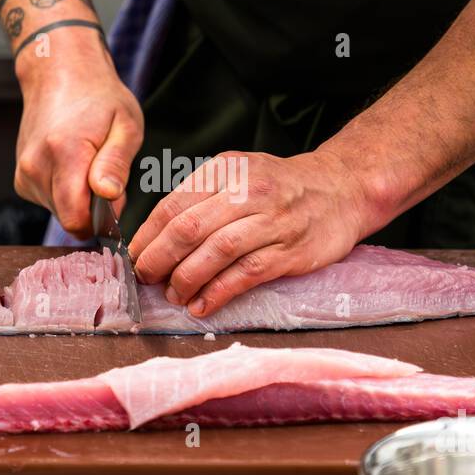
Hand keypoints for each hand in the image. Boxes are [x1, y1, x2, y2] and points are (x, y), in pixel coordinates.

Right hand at [14, 41, 142, 237]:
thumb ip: (116, 163)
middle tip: (106, 173)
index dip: (100, 220)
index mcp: (64, 153)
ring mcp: (24, 172)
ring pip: (59, 211)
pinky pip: (49, 201)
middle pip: (69, 217)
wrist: (61, 74)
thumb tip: (107, 195)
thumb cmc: (100, 98)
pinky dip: (65, 192)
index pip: (75, 220)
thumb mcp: (126, 125)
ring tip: (89, 163)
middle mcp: (35, 165)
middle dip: (92, 207)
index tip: (114, 198)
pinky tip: (72, 165)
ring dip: (79, 199)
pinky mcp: (21, 177)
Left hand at [129, 149, 371, 317]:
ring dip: (187, 279)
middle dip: (160, 259)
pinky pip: (245, 274)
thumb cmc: (281, 187)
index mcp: (227, 170)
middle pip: (189, 228)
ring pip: (216, 252)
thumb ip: (203, 198)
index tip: (134, 258)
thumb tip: (157, 239)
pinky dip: (218, 292)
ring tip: (174, 294)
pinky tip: (202, 305)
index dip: (148, 236)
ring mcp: (270, 222)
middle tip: (146, 278)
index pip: (174, 204)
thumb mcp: (239, 174)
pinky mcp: (289, 251)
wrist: (341, 189)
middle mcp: (247, 192)